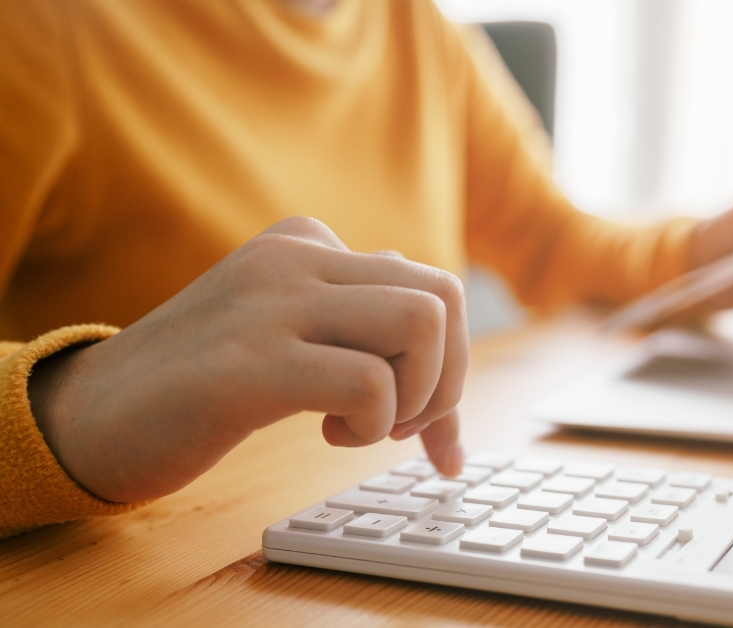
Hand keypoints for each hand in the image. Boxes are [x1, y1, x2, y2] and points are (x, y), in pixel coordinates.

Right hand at [26, 217, 467, 502]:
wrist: (89, 415)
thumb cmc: (200, 388)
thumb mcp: (290, 342)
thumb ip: (359, 342)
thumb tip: (450, 415)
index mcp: (306, 243)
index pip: (429, 287)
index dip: (452, 369)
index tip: (433, 435)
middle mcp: (296, 258)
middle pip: (443, 296)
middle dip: (448, 379)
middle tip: (402, 426)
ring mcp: (272, 304)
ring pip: (421, 323)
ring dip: (418, 396)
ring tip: (366, 427)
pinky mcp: (251, 363)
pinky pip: (370, 382)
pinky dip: (372, 424)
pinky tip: (327, 434)